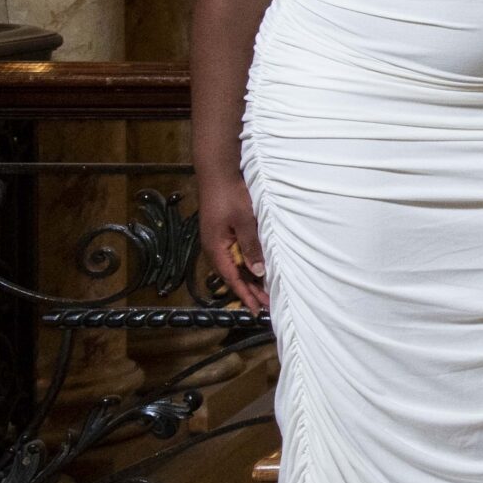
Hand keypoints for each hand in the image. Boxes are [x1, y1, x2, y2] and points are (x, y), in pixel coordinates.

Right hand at [199, 175, 268, 310]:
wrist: (218, 174)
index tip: (257, 309)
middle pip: (233, 276)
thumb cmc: (231, 196)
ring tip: (265, 292)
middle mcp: (214, 248)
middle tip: (267, 305)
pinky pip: (235, 255)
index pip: (232, 278)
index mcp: (216, 248)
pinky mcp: (223, 234)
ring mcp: (217, 241)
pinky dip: (247, 265)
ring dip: (249, 279)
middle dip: (249, 291)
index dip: (245, 294)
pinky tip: (257, 269)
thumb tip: (257, 271)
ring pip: (234, 266)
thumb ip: (251, 246)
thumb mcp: (245, 221)